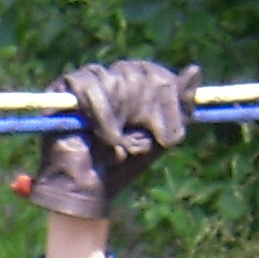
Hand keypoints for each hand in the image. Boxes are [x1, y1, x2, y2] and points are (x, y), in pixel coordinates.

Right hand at [19, 58, 196, 217]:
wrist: (89, 187)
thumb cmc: (124, 165)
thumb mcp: (161, 137)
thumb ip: (180, 107)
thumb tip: (195, 71)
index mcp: (135, 88)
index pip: (153, 73)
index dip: (165, 97)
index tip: (168, 130)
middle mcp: (112, 80)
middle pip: (136, 71)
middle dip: (144, 106)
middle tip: (143, 136)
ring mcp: (87, 82)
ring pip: (113, 76)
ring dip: (120, 113)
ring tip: (117, 142)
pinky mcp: (63, 90)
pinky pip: (88, 83)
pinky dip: (100, 111)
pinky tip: (104, 134)